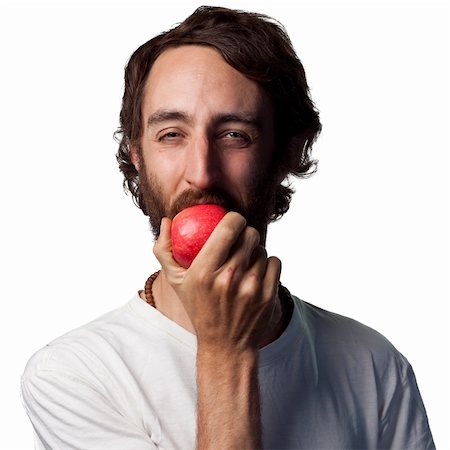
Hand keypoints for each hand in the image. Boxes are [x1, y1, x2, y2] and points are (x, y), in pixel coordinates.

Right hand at [153, 212, 280, 351]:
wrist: (226, 346)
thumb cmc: (198, 308)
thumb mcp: (175, 282)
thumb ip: (165, 250)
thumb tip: (168, 220)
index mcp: (204, 272)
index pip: (228, 227)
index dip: (234, 218)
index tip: (232, 222)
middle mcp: (229, 278)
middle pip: (250, 234)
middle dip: (246, 233)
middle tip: (240, 241)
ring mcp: (251, 287)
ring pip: (262, 249)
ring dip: (255, 252)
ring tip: (245, 263)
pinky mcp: (268, 295)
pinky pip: (275, 262)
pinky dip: (268, 264)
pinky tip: (257, 273)